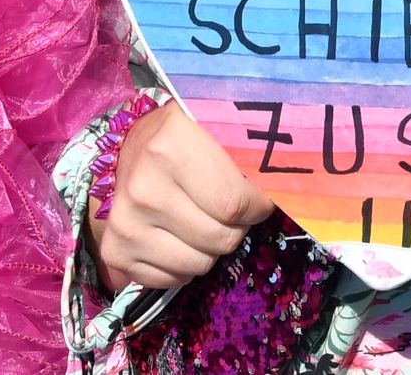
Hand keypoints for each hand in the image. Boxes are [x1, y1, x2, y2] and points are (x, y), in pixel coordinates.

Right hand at [90, 105, 273, 293]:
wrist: (132, 146)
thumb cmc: (185, 138)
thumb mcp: (216, 128)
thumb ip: (250, 155)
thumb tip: (294, 193)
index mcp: (171, 145)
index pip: (235, 203)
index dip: (256, 207)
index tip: (258, 200)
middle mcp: (143, 186)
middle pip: (220, 239)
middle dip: (234, 228)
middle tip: (226, 209)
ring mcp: (125, 223)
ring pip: (199, 266)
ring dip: (209, 249)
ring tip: (199, 218)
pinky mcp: (116, 251)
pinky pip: (171, 281)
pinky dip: (182, 266)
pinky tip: (175, 235)